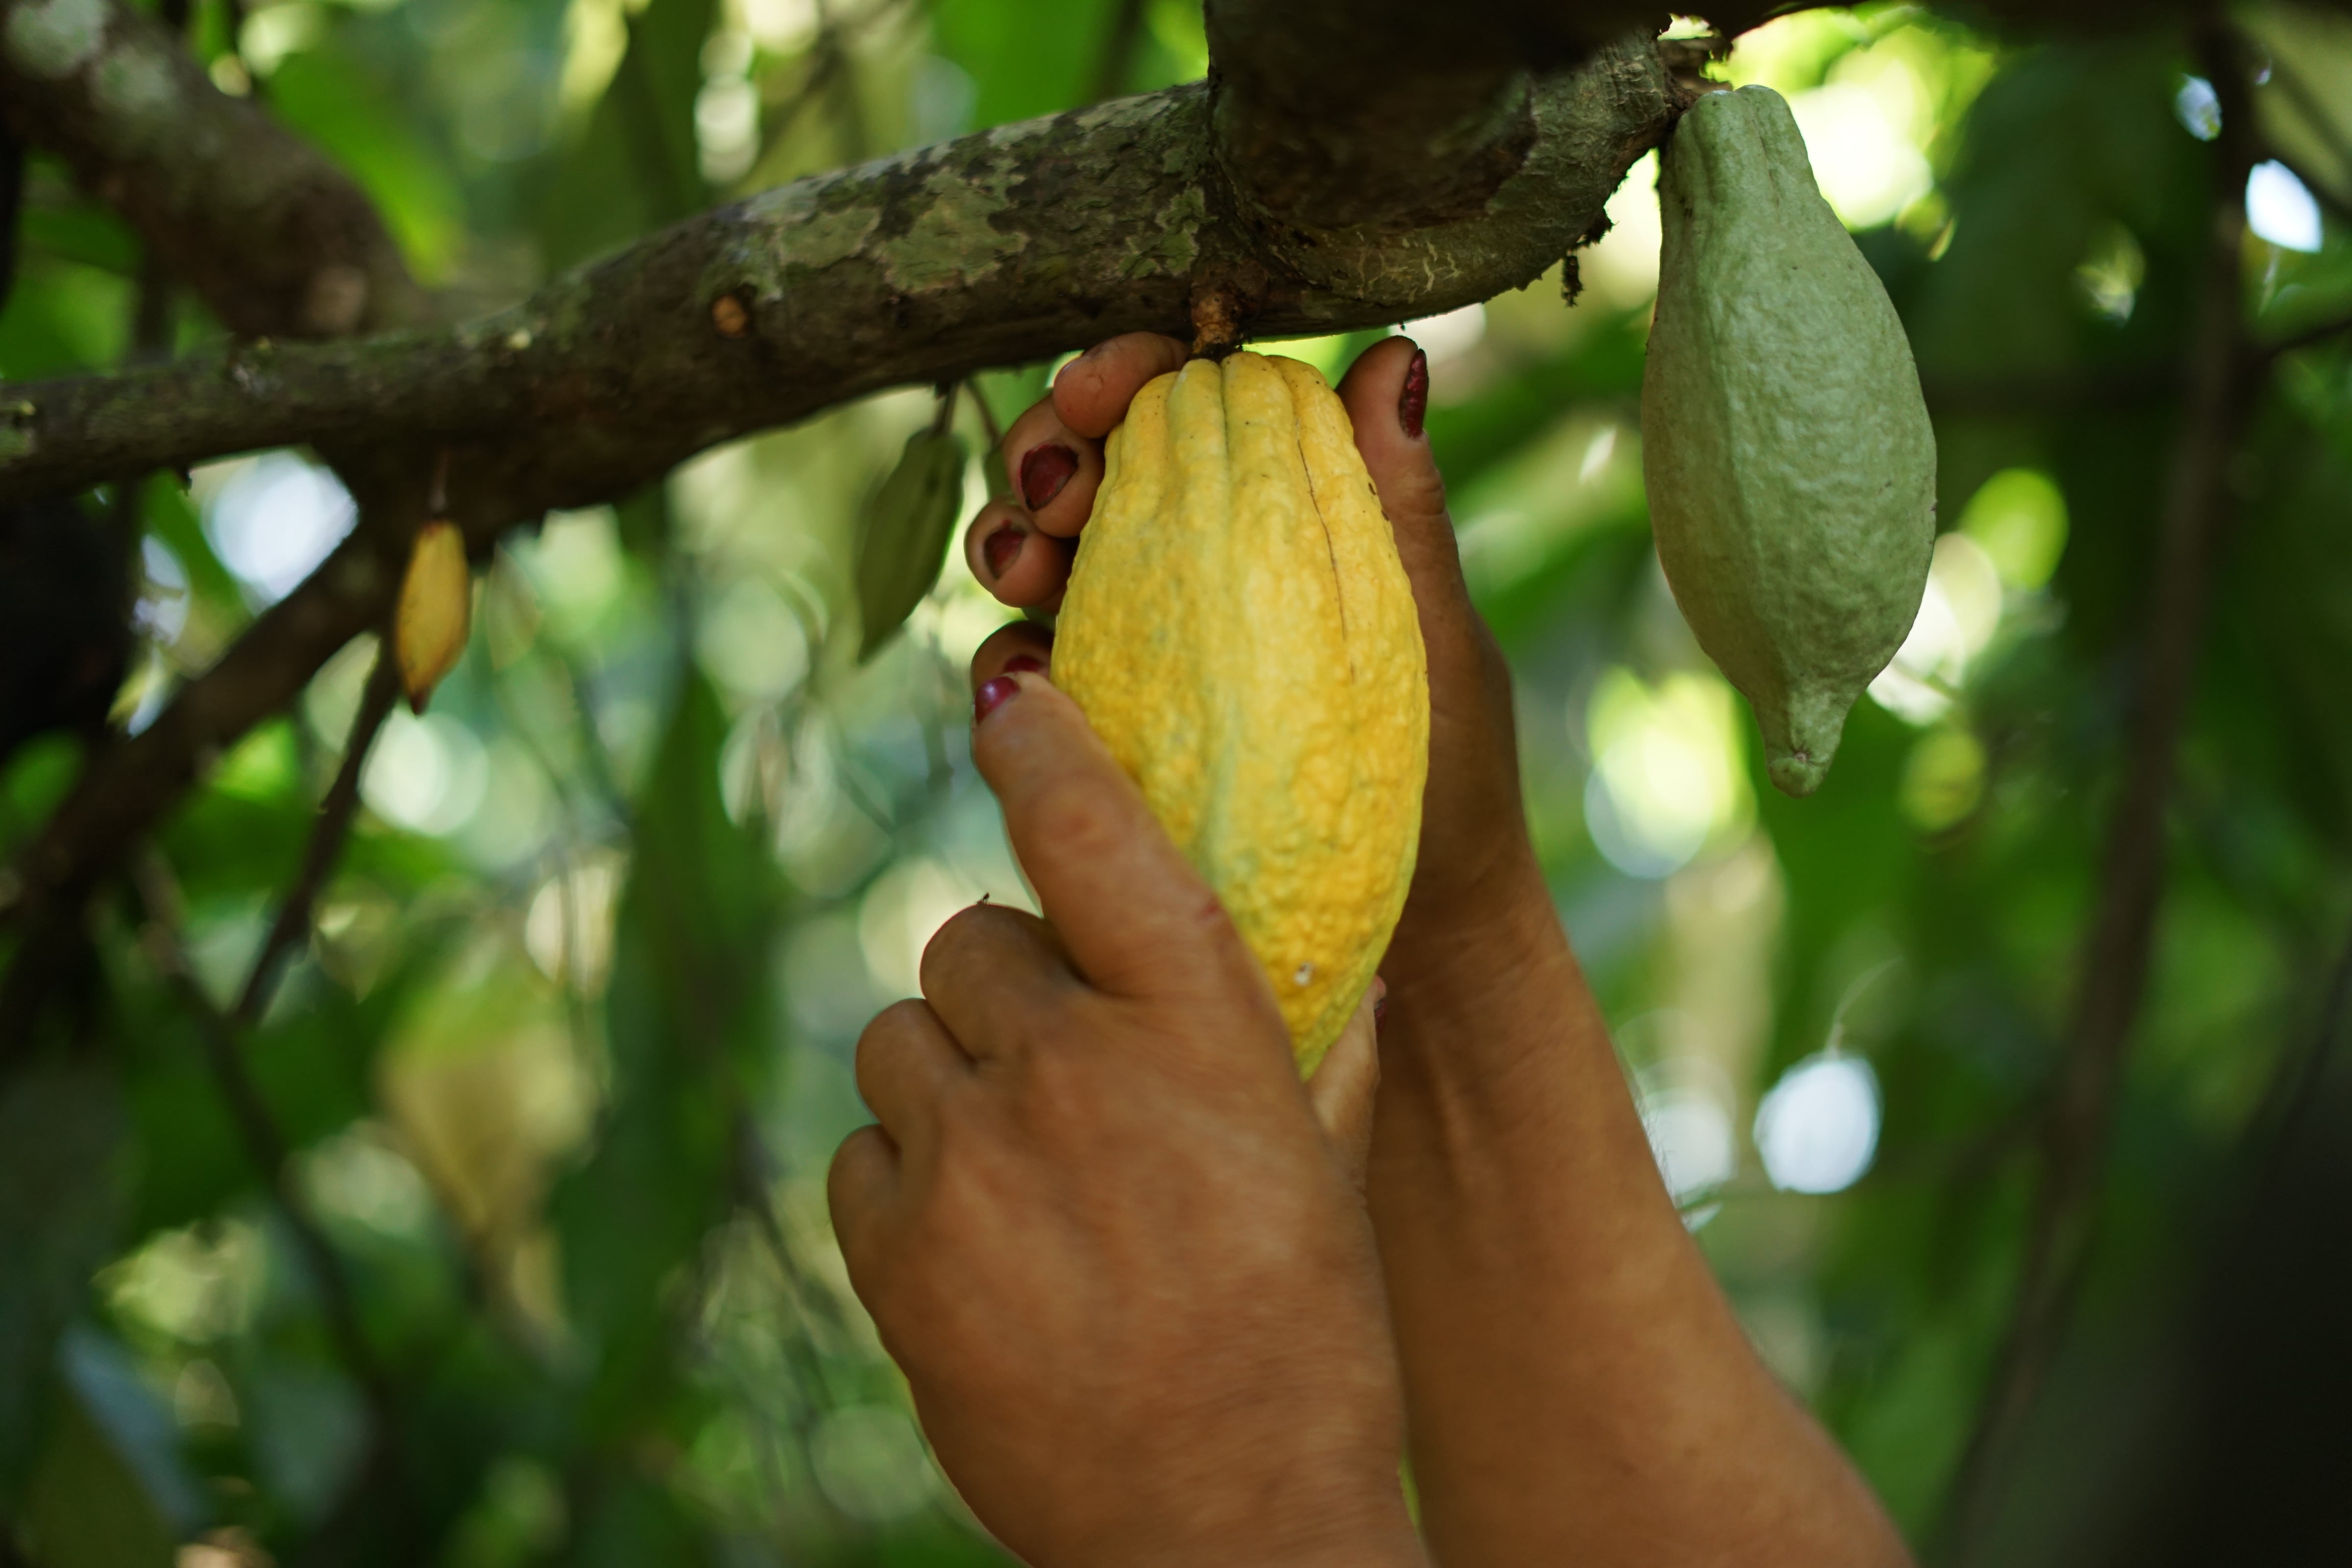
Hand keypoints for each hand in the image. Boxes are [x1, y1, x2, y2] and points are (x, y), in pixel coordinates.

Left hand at [827, 673, 1420, 1567]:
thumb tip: (1354, 969)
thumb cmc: (1307, 1349)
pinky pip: (863, 1153)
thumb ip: (1323, 1054)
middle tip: (1060, 1081)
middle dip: (1005, 994)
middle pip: (970, 943)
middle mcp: (1075, 1068)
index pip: (1095, 834)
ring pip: (900, 1041)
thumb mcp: (1325, 1178)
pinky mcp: (897, 1252)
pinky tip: (981, 1251)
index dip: (1045, 749)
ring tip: (1020, 1177)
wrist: (1228, 1533)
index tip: (1011, 704)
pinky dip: (906, 1184)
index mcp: (1200, 1029)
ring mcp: (973, 1159)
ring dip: (947, 1085)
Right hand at [962, 334, 1552, 982]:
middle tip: (1056, 489)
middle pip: (1088, 462)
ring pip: (1036, 553)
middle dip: (1048, 449)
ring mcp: (1142, 642)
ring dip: (1008, 538)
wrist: (1422, 931)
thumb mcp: (1427, 628)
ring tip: (1025, 568)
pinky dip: (1010, 663)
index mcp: (1275, 510)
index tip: (1105, 386)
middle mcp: (1199, 561)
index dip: (1130, 373)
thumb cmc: (1447, 769)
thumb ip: (1396, 500)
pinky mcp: (1106, 730)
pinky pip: (1027, 677)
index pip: (1186, 403)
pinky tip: (1030, 677)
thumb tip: (1392, 355)